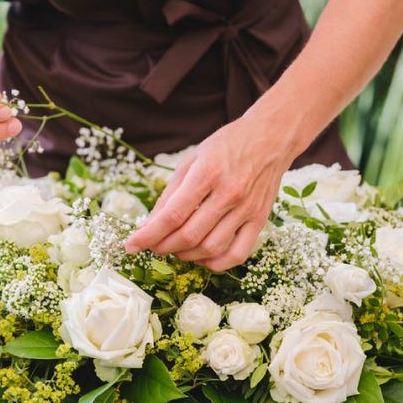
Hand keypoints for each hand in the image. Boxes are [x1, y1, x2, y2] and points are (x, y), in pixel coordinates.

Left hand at [124, 116, 292, 270]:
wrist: (271, 138)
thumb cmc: (227, 145)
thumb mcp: (192, 159)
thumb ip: (171, 193)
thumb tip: (149, 225)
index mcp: (207, 173)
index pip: (172, 215)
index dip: (148, 235)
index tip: (131, 245)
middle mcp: (229, 193)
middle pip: (189, 235)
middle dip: (163, 246)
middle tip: (152, 246)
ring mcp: (247, 210)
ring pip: (210, 248)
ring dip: (185, 255)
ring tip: (174, 248)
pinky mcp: (260, 221)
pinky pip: (237, 254)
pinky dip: (215, 263)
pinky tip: (201, 257)